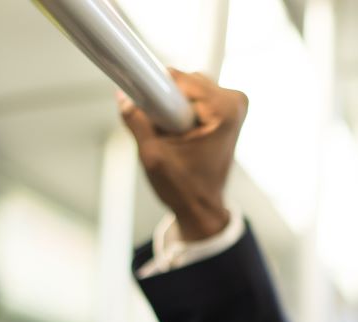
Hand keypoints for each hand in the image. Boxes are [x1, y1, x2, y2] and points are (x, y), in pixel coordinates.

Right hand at [117, 70, 247, 239]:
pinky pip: (195, 95)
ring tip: (172, 135)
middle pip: (186, 80)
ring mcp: (234, 106)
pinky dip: (182, 108)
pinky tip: (179, 131)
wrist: (202, 207)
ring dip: (173, 105)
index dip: (158, 91)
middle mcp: (235, 104)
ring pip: (189, 86)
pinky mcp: (228, 110)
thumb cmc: (185, 188)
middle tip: (163, 131)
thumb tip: (122, 96)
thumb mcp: (152, 155)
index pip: (181, 79)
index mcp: (225, 111)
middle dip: (167, 100)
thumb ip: (135, 120)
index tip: (147, 105)